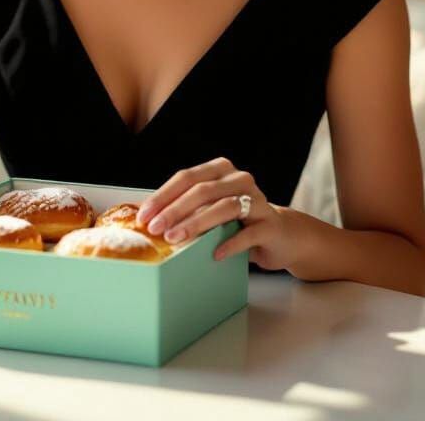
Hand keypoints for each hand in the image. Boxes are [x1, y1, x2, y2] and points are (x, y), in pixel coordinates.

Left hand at [135, 157, 293, 269]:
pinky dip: (229, 243)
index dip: (163, 196)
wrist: (281, 236)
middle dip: (174, 210)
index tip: (144, 215)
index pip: (186, 177)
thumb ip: (187, 208)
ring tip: (176, 238)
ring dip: (196, 224)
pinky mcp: (270, 224)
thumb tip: (148, 219)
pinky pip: (247, 233)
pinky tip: (213, 254)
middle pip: (202, 190)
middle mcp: (239, 179)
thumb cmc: (237, 221)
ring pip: (223, 207)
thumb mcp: (210, 209)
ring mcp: (257, 200)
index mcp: (220, 170)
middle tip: (155, 229)